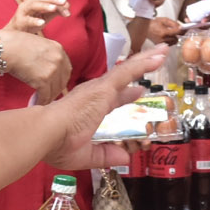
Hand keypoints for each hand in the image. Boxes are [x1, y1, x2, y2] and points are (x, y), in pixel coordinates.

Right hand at [0, 30, 71, 101]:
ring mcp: (52, 70)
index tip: (52, 85)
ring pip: (54, 91)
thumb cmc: (11, 42)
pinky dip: (40, 102)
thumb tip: (41, 27)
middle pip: (62, 81)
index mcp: (57, 48)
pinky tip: (34, 104)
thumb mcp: (29, 33)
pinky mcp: (43, 80)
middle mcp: (58, 58)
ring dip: (47, 98)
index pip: (65, 68)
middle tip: (46, 96)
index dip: (59, 79)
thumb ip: (37, 33)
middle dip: (55, 90)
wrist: (2, 48)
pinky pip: (45, 96)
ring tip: (39, 101)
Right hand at [7, 0, 68, 33]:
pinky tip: (42, 23)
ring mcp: (22, 11)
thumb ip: (56, 11)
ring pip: (33, 6)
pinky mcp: (19, 21)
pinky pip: (27, 20)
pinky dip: (34, 21)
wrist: (15, 35)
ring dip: (44, 6)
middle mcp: (28, 3)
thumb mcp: (45, 17)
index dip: (57, 0)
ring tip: (54, 8)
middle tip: (64, 2)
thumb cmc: (31, 23)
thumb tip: (68, 6)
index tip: (67, 4)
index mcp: (35, 1)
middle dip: (53, 0)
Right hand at [43, 47, 169, 170]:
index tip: (137, 91)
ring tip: (163, 51)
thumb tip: (125, 159)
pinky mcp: (104, 87)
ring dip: (146, 60)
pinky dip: (144, 64)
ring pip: (128, 69)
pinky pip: (129, 71)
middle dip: (139, 69)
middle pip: (122, 79)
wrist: (46, 134)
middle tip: (155, 60)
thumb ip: (106, 155)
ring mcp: (99, 89)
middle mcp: (93, 94)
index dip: (126, 95)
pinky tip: (158, 57)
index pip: (111, 99)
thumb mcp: (86, 155)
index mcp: (87, 109)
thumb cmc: (57, 144)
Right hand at [145, 17, 183, 45]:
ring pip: (174, 42)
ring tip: (169, 33)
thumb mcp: (165, 20)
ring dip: (174, 37)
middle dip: (177, 34)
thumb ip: (174, 23)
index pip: (177, 33)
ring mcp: (161, 43)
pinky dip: (170, 40)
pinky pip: (169, 44)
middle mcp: (162, 39)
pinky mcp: (160, 46)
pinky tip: (166, 36)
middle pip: (176, 39)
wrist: (146, 28)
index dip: (182, 30)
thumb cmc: (154, 23)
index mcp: (163, 32)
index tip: (184, 29)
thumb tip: (181, 27)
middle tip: (174, 30)